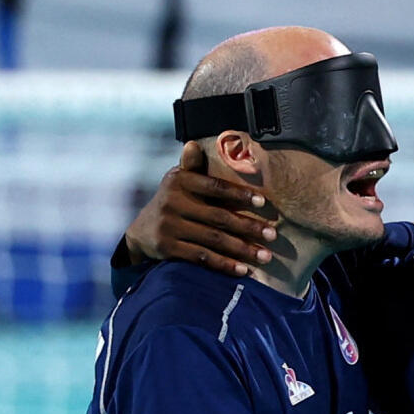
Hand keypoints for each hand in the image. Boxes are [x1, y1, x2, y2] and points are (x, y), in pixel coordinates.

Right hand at [126, 143, 275, 274]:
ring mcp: (169, 227)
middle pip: (218, 217)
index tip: (263, 203)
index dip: (239, 194)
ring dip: (242, 250)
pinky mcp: (167, 248)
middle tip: (273, 235)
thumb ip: (191, 166)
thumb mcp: (178, 181)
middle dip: (249, 227)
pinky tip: (244, 270)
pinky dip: (224, 265)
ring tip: (265, 256)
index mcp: (180, 182)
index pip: (214, 187)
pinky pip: (201, 257)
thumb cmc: (173, 201)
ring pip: (213, 240)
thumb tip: (193, 144)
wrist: (140, 231)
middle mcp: (172, 203)